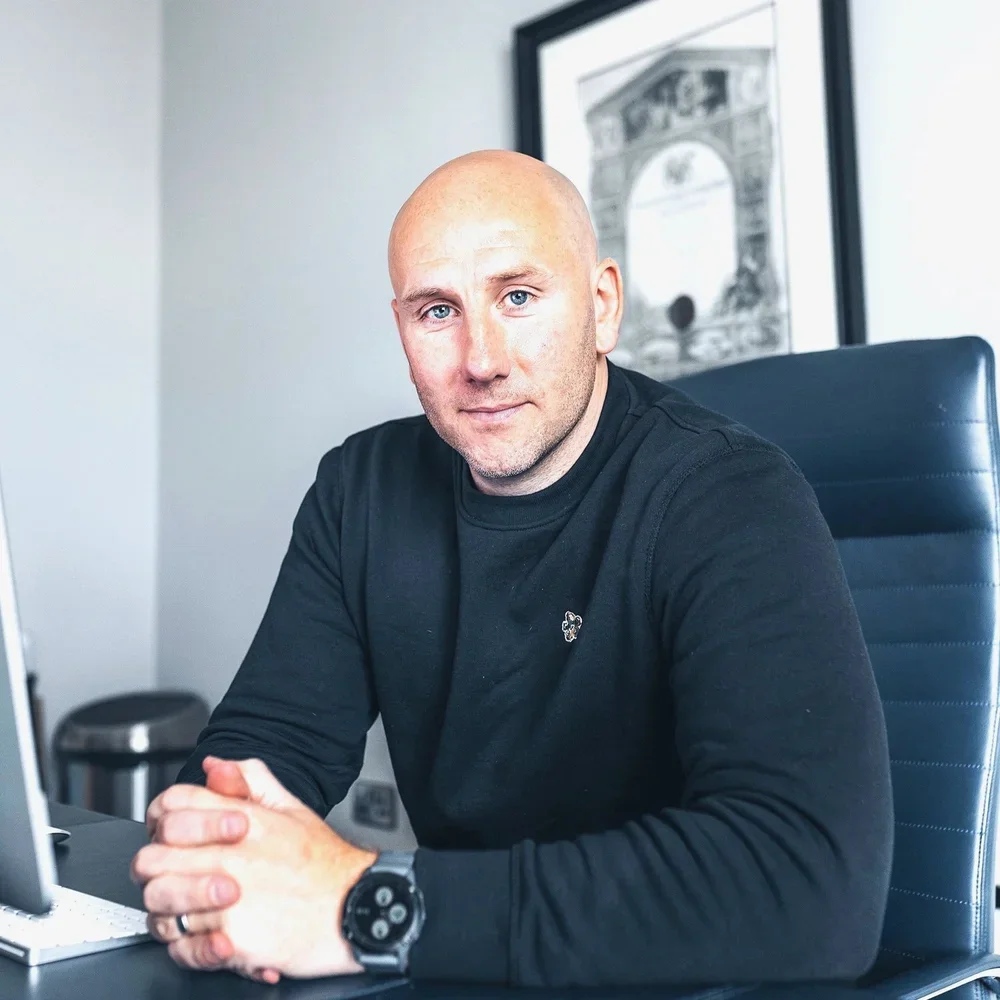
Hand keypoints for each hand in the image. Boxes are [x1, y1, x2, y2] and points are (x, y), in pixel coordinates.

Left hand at [135, 758, 376, 980]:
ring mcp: (227, 900)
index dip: (165, 818)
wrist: (355, 909)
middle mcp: (230, 857)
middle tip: (169, 874)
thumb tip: (215, 765)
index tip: (173, 834)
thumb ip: (252, 780)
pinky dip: (186, 946)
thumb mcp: (292, 809)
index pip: (172, 806)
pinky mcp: (230, 940)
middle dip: (155, 867)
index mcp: (243, 821)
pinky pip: (181, 948)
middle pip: (151, 859)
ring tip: (187, 909)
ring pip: (159, 906)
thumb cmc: (325, 865)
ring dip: (167, 909)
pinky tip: (204, 937)